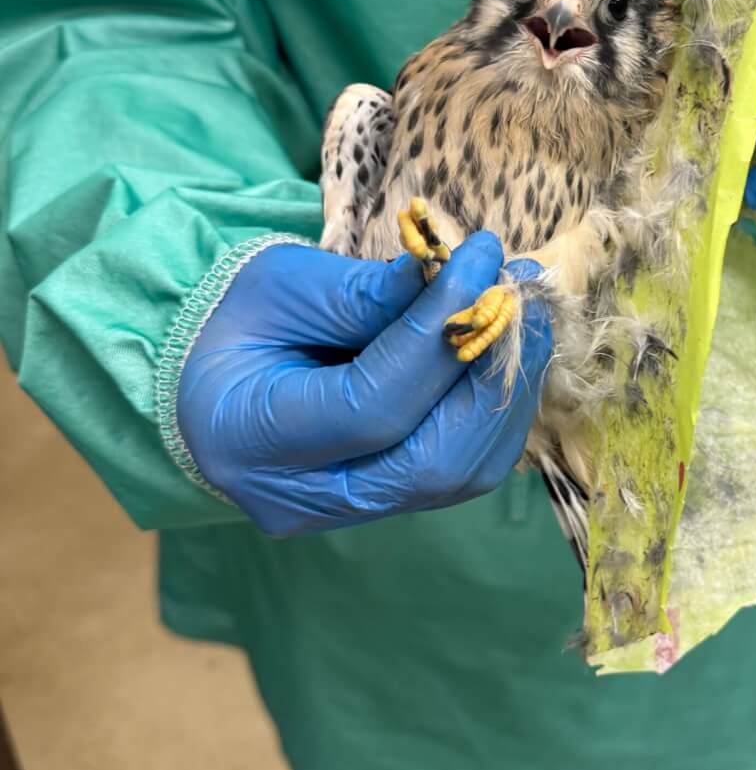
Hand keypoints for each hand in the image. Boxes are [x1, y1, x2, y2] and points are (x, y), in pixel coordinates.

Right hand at [176, 234, 550, 534]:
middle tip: (523, 294)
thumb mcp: (282, 288)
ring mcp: (352, 512)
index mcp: (252, 441)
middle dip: (492, 371)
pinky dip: (498, 407)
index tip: (481, 257)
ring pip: (463, 473)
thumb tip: (463, 278)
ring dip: (509, 389)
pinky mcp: (392, 503)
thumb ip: (368, 294)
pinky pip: (466, 467)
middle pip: (433, 460)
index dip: (440, 334)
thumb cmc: (240, 323)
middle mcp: (305, 497)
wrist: (215, 378)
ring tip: (527, 315)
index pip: (372, 407)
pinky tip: (508, 351)